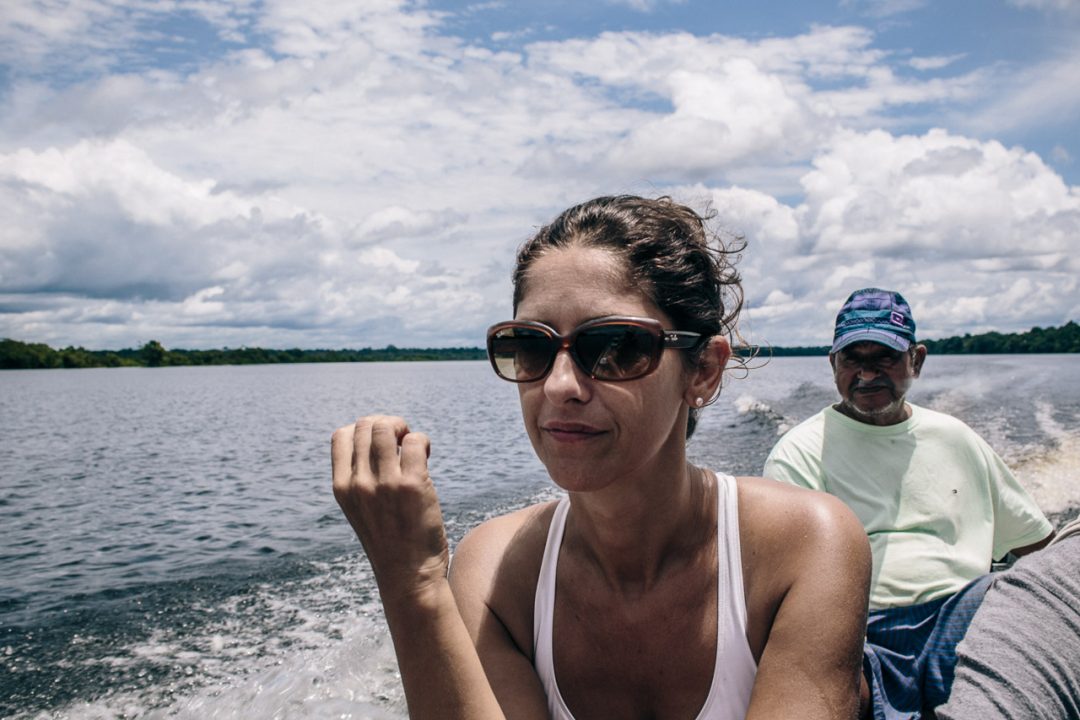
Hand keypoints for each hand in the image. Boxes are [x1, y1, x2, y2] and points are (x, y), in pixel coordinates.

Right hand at [331, 415, 449, 602]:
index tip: (380, 445)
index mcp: (341, 488)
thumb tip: (380, 437)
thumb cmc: (390, 542)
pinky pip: (415, 441)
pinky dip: (422, 441)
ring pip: (387, 427)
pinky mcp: (412, 485)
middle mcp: (358, 483)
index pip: (341, 435)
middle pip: (366, 425)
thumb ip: (361, 478)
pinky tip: (427, 456)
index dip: (363, 430)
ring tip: (413, 447)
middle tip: (402, 444)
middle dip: (387, 425)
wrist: (409, 577)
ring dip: (404, 429)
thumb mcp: (361, 510)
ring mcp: (384, 483)